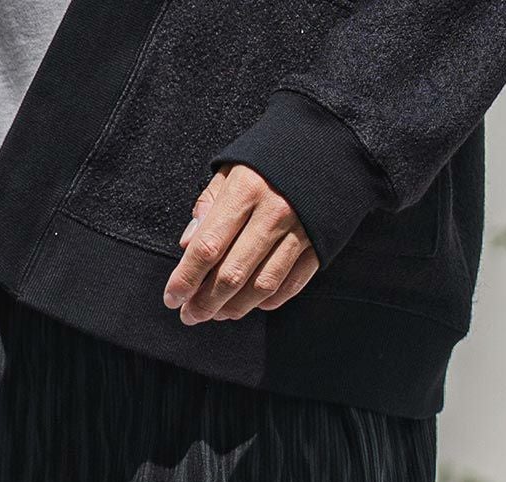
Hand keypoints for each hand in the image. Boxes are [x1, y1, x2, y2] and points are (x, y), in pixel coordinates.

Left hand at [163, 165, 319, 324]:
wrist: (333, 143)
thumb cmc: (273, 158)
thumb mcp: (234, 167)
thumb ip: (209, 205)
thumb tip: (187, 244)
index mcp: (247, 190)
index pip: (207, 246)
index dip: (186, 277)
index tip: (172, 297)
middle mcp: (274, 213)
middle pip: (232, 274)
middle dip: (205, 302)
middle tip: (189, 315)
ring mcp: (300, 232)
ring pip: (261, 287)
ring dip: (234, 308)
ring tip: (216, 313)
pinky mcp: (319, 246)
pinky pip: (290, 285)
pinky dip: (267, 301)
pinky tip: (249, 304)